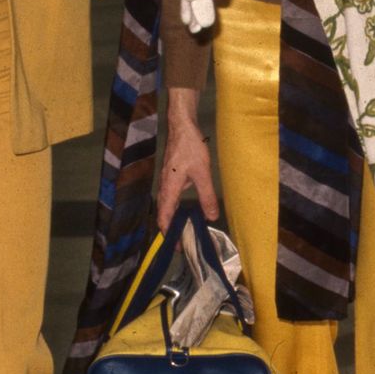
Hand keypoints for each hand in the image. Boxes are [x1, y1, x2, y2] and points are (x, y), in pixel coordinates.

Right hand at [156, 90, 218, 231]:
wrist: (182, 126)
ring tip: (184, 230)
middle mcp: (163, 187)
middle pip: (163, 214)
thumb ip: (207, 196)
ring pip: (166, 206)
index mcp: (169, 189)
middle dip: (171, 230)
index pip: (164, 217)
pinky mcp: (169, 175)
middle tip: (182, 243)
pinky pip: (169, 197)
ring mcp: (165, 181)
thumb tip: (211, 217)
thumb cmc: (190, 148)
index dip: (169, 233)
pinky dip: (174, 208)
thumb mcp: (203, 173)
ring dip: (172, 219)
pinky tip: (185, 209)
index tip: (176, 246)